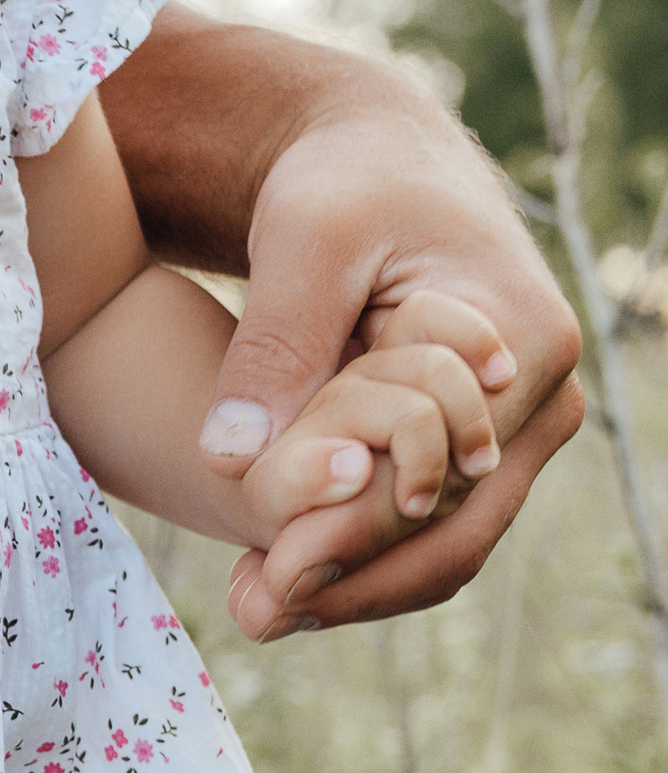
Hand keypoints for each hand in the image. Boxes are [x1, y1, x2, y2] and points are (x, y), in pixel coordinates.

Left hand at [198, 89, 581, 637]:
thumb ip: (275, 346)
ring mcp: (514, 428)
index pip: (444, 475)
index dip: (358, 534)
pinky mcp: (473, 445)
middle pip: (456, 529)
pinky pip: (427, 526)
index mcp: (522, 344)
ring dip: (355, 585)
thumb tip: (232, 457)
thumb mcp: (304, 241)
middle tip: (254, 613)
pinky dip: (361, 557)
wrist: (373, 159)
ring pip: (446, 543)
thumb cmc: (346, 182)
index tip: (274, 573)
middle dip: (356, 581)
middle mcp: (540, 398)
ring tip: (255, 608)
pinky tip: (278, 575)